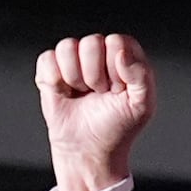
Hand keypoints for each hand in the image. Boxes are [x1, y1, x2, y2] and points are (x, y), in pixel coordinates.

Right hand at [36, 33, 156, 190]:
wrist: (89, 148)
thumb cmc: (117, 126)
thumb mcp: (142, 105)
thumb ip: (141, 76)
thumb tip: (122, 54)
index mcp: (124, 55)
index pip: (117, 41)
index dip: (116, 67)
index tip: (118, 89)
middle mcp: (99, 53)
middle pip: (91, 42)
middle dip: (95, 75)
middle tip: (99, 93)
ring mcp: (74, 60)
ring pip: (67, 47)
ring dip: (75, 77)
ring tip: (83, 92)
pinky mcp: (50, 70)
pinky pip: (47, 59)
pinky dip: (55, 80)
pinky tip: (65, 93)